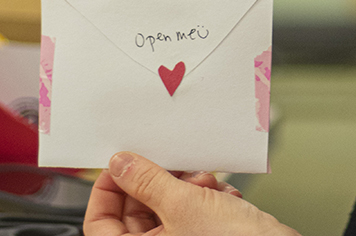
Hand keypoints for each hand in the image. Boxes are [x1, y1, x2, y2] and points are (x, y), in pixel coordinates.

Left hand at [84, 152, 300, 235]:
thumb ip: (147, 181)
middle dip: (157, 183)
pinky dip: (205, 197)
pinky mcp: (203, 234)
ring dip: (186, 187)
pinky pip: (191, 210)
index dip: (106, 190)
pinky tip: (221, 196)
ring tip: (204, 183)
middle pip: (135, 211)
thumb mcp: (182, 204)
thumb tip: (121, 164)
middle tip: (170, 162)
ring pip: (166, 206)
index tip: (120, 163)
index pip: (99, 223)